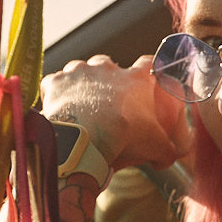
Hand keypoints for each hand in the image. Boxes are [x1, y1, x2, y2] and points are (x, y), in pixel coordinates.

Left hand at [39, 55, 190, 170]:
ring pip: (80, 69)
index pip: (149, 63)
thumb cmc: (125, 137)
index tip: (148, 77)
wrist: (86, 137)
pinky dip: (55, 92)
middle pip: (109, 63)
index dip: (149, 69)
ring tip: (80, 103)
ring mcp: (79, 71)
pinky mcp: (56, 82)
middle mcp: (107, 68)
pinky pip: (54, 82)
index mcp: (135, 79)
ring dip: (81, 82)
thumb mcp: (156, 146)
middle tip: (107, 97)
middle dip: (107, 75)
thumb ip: (167, 151)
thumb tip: (168, 159)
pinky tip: (58, 106)